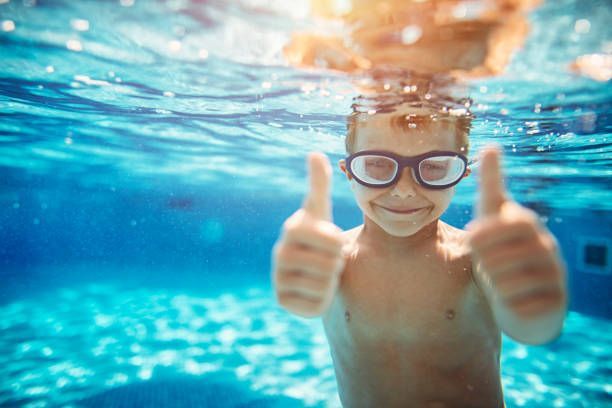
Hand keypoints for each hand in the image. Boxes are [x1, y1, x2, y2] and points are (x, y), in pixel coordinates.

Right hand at [271, 152, 345, 317]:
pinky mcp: (283, 302)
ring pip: (324, 284)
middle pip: (329, 263)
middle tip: (329, 259)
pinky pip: (316, 304)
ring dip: (331, 280)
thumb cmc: (320, 236)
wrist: (313, 268)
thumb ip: (319, 183)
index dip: (336, 242)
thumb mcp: (321, 210)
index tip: (331, 240)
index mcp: (292, 229)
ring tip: (322, 272)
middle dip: (337, 262)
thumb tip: (314, 153)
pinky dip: (323, 299)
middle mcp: (280, 254)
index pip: (327, 238)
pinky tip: (315, 289)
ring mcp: (278, 279)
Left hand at [467, 146, 566, 319]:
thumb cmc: (499, 251)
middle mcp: (548, 249)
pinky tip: (508, 299)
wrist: (518, 297)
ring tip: (495, 280)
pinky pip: (519, 305)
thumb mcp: (491, 217)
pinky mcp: (556, 305)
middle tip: (481, 264)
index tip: (470, 238)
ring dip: (492, 283)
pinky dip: (505, 303)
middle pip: (504, 255)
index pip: (514, 223)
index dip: (486, 233)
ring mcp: (556, 278)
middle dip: (484, 261)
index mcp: (530, 226)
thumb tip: (491, 145)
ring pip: (508, 282)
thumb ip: (491, 184)